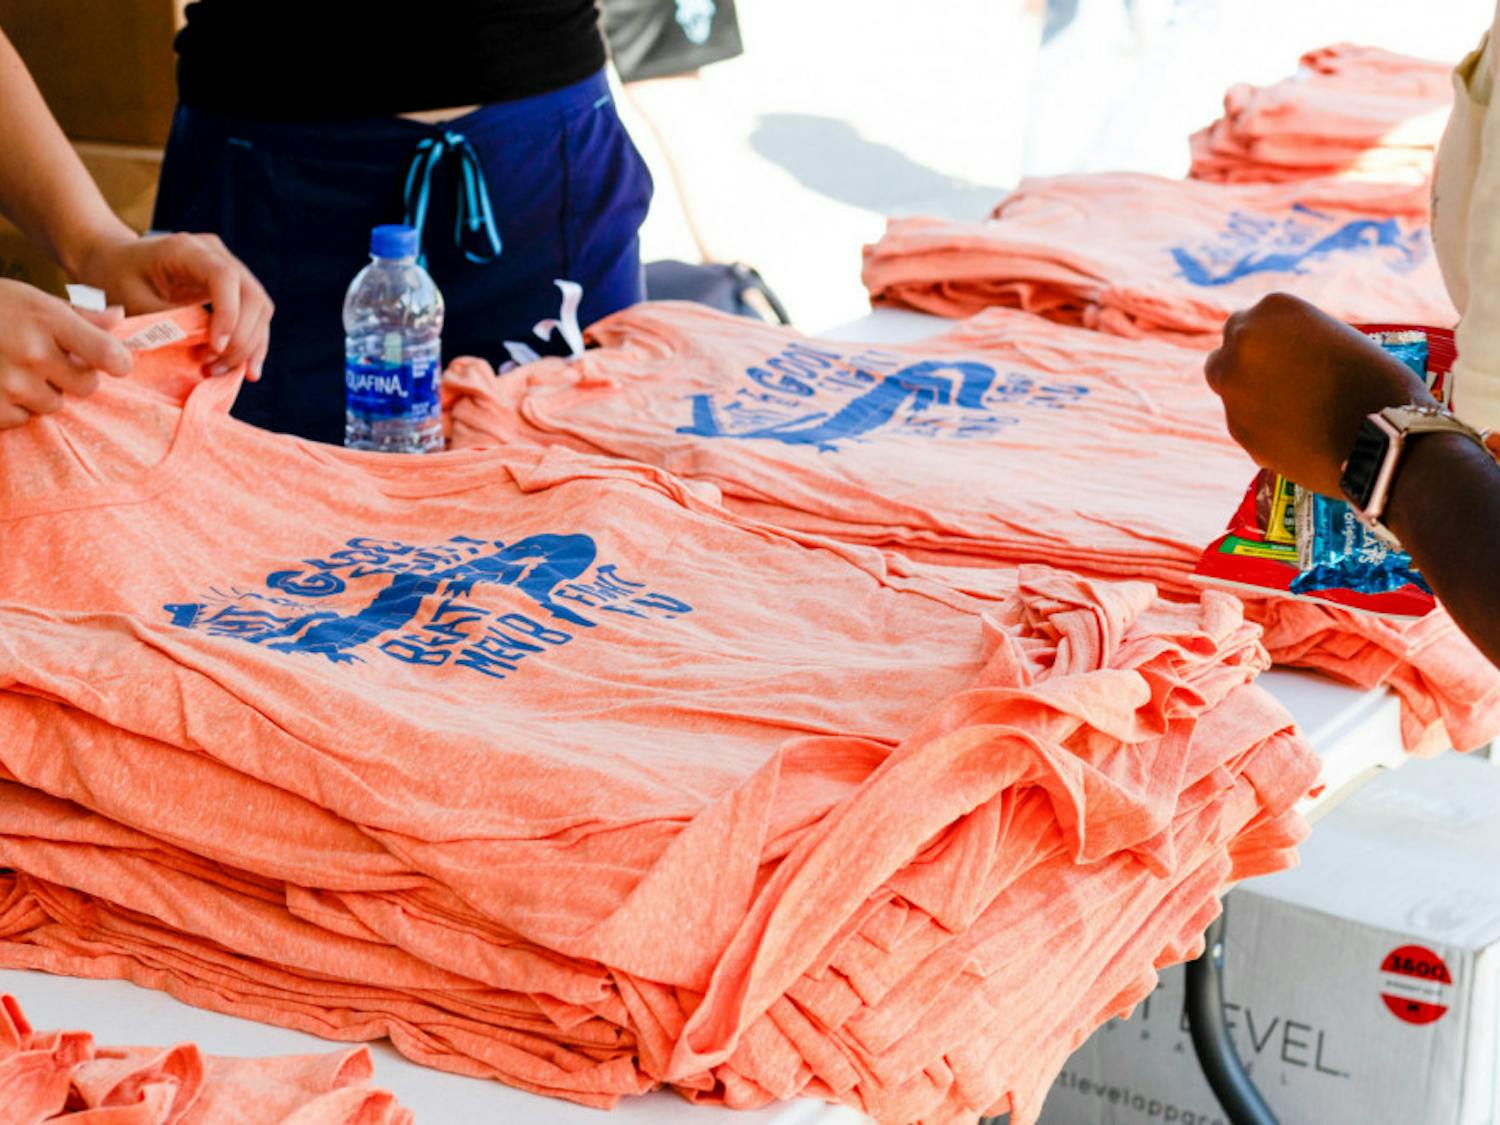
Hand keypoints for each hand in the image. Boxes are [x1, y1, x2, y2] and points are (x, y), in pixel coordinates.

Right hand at [0, 278, 131, 429]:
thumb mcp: (32, 299)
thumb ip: (79, 314)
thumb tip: (120, 318)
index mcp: (47, 319)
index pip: (108, 354)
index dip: (117, 362)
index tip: (113, 363)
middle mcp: (31, 351)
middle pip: (86, 386)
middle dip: (73, 377)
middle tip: (48, 362)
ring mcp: (9, 382)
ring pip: (53, 404)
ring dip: (40, 392)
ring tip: (14, 369)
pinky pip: (20, 419)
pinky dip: (11, 407)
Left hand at [73, 230, 272, 380]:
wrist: (113, 259)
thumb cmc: (115, 278)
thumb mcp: (131, 301)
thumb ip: (167, 323)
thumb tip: (204, 354)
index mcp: (187, 249)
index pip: (225, 277)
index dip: (228, 314)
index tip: (215, 348)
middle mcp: (216, 254)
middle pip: (251, 295)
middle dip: (241, 338)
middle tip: (215, 367)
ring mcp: (229, 268)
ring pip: (260, 308)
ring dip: (250, 345)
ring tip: (223, 371)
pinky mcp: (233, 287)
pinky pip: (254, 315)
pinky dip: (252, 343)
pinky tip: (246, 369)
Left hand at [1204, 292, 1434, 495]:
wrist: (1383, 442)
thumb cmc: (1380, 384)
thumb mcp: (1340, 339)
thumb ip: (1299, 342)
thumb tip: (1278, 358)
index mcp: (1273, 308)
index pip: (1252, 321)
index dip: (1270, 340)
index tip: (1286, 354)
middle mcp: (1242, 343)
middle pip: (1229, 351)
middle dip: (1247, 364)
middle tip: (1279, 381)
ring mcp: (1233, 387)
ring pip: (1229, 388)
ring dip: (1250, 395)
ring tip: (1294, 410)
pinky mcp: (1236, 429)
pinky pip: (1244, 422)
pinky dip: (1262, 427)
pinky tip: (1297, 434)